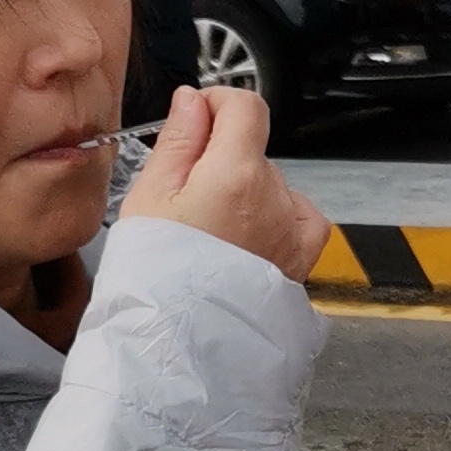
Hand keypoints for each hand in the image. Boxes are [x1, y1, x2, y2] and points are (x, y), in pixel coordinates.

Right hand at [120, 83, 330, 281]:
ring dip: (246, 194)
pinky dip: (280, 216)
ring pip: (273, 187)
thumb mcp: (149, 197)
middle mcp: (276, 196)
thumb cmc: (157, 280)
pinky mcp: (301, 259)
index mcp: (237, 172)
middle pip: (253, 151)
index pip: (246, 106)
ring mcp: (292, 230)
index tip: (195, 120)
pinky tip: (251, 233)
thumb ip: (178, 141)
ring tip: (209, 233)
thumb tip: (193, 101)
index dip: (217, 104)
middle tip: (185, 198)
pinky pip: (301, 217)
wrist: (179, 348)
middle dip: (221, 161)